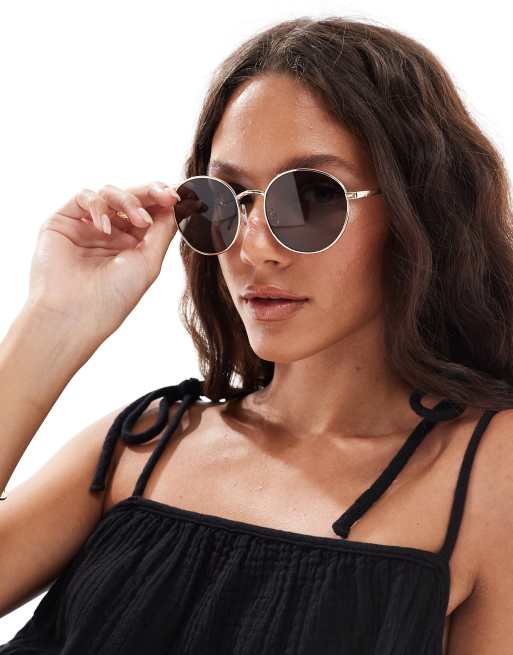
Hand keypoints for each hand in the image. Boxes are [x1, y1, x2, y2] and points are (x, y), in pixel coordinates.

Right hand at [27, 180, 181, 341]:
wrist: (76, 313)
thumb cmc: (114, 296)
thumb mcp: (149, 261)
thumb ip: (163, 230)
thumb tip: (178, 204)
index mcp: (133, 243)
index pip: (150, 212)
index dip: (164, 201)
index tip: (180, 197)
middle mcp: (111, 232)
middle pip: (132, 198)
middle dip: (151, 193)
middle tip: (167, 195)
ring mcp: (88, 225)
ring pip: (110, 193)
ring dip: (128, 202)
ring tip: (139, 222)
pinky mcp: (64, 220)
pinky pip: (84, 197)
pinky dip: (98, 207)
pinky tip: (104, 228)